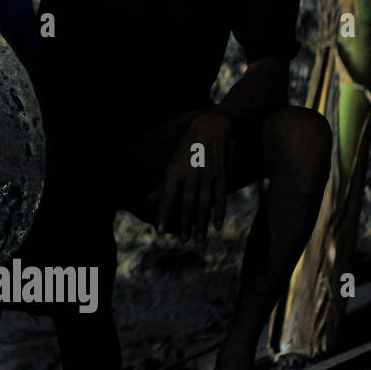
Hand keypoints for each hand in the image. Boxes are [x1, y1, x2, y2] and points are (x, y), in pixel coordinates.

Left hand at [151, 108, 234, 239]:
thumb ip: (161, 183)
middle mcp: (191, 175)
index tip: (160, 230)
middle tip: (182, 241)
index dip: (164, 214)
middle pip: (187, 205)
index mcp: (174, 171)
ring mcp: (208, 176)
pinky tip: (216, 226)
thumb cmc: (185, 147)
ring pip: (204, 205)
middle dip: (184, 225)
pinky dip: (219, 212)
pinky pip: (221, 197)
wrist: (211, 127)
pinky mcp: (222, 175)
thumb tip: (148, 200)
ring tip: (199, 241)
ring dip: (201, 225)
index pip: (167, 197)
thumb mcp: (170, 162)